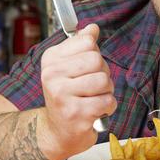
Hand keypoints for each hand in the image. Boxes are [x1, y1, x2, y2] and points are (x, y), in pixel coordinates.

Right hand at [39, 23, 116, 159]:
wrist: (57, 132)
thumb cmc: (67, 97)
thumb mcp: (70, 67)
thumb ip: (81, 46)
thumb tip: (92, 28)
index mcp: (51, 59)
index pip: (87, 42)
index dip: (95, 55)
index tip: (86, 68)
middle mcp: (52, 75)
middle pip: (97, 60)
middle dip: (103, 74)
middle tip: (92, 87)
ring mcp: (62, 95)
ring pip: (103, 80)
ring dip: (106, 92)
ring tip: (94, 99)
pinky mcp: (76, 114)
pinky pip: (107, 101)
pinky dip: (107, 107)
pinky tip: (95, 111)